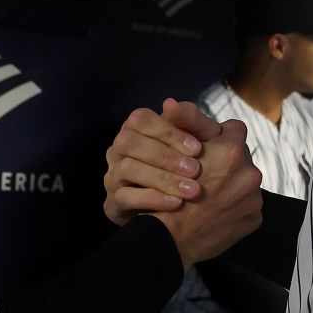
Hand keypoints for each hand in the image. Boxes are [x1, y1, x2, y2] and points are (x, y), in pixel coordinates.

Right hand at [102, 99, 221, 224]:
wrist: (180, 209)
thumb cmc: (188, 166)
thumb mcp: (198, 142)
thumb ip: (191, 122)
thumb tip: (171, 102)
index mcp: (136, 129)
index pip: (140, 119)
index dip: (167, 131)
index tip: (197, 148)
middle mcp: (119, 149)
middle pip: (128, 142)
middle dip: (164, 155)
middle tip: (195, 170)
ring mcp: (113, 176)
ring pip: (127, 168)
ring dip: (162, 178)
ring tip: (191, 189)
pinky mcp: (113, 202)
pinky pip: (125, 197)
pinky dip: (153, 199)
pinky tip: (176, 204)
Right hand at [153, 118, 262, 265]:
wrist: (169, 240)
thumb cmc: (168, 193)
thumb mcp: (173, 152)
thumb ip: (181, 124)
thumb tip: (172, 102)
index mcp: (230, 149)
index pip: (233, 129)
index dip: (217, 139)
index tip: (203, 150)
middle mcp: (249, 171)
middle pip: (240, 157)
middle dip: (225, 163)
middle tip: (204, 174)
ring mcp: (254, 197)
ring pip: (244, 182)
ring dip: (230, 186)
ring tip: (209, 195)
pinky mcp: (254, 218)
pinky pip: (246, 206)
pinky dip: (234, 207)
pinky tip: (216, 211)